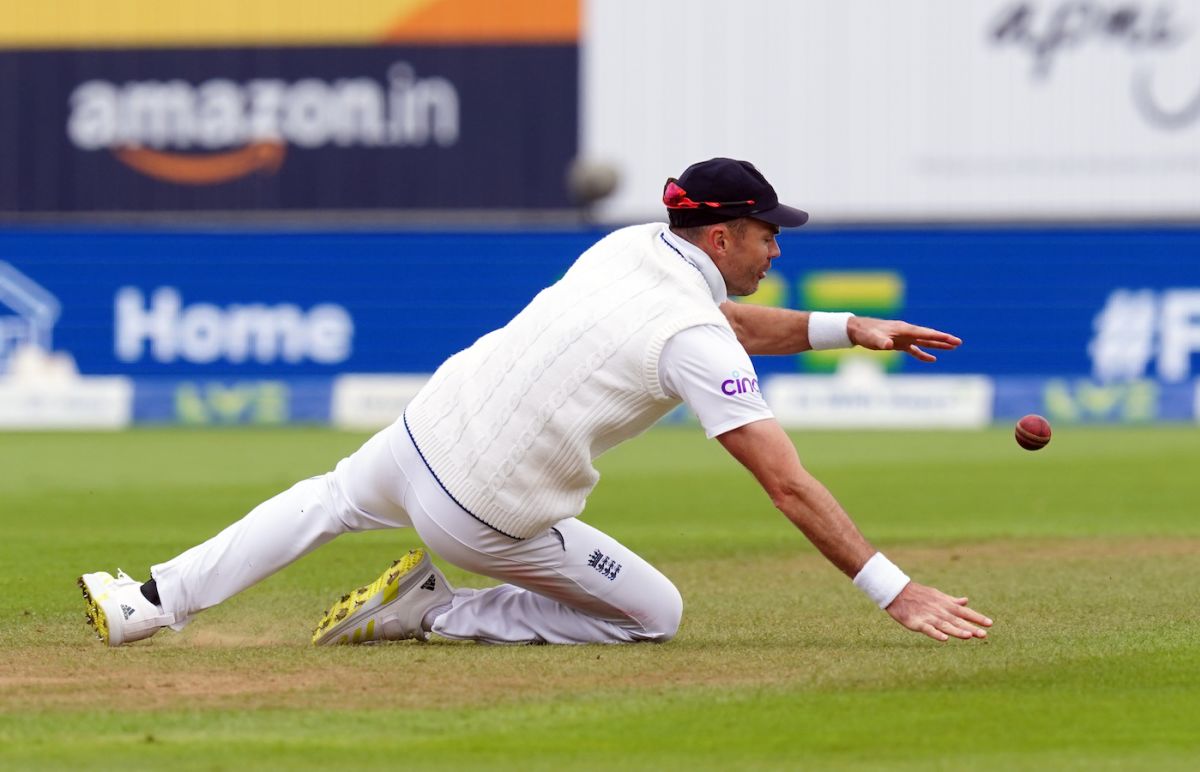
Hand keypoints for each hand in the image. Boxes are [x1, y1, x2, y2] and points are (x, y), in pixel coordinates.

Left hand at [846, 317, 961, 361]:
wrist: (857, 330)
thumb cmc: (865, 333)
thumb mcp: (872, 338)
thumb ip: (881, 341)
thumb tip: (888, 345)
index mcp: (904, 329)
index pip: (925, 333)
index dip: (938, 336)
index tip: (951, 339)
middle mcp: (906, 332)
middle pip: (928, 336)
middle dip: (943, 340)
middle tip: (958, 342)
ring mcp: (903, 338)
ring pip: (924, 341)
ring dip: (937, 345)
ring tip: (952, 348)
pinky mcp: (898, 344)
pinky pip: (914, 349)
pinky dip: (922, 354)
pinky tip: (932, 359)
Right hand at [885, 582, 991, 640]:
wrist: (897, 591)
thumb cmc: (918, 594)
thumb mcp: (937, 595)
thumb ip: (952, 601)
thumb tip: (966, 601)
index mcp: (945, 605)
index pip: (965, 612)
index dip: (977, 618)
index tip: (990, 624)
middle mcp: (940, 611)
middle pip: (957, 621)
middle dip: (971, 627)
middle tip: (984, 635)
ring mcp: (929, 616)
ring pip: (945, 625)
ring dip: (957, 631)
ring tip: (969, 636)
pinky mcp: (917, 622)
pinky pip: (928, 629)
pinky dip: (936, 633)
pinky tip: (944, 639)